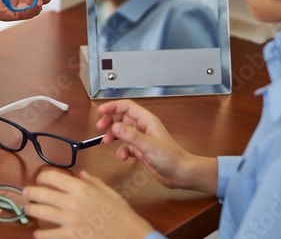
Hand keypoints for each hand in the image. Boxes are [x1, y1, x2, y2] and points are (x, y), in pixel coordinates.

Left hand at [21, 169, 153, 238]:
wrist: (131, 237)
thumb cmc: (122, 216)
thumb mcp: (109, 193)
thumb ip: (93, 182)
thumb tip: (81, 174)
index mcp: (82, 189)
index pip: (54, 177)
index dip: (43, 177)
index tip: (40, 178)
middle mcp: (73, 202)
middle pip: (43, 194)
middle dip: (31, 193)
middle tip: (25, 193)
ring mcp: (71, 220)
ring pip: (42, 212)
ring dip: (32, 210)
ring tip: (28, 209)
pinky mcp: (72, 236)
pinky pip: (50, 234)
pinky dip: (41, 234)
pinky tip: (38, 233)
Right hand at [96, 100, 217, 194]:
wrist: (181, 173)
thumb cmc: (172, 158)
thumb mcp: (148, 145)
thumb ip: (130, 136)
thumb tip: (115, 126)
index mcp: (147, 121)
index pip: (127, 107)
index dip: (113, 106)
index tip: (101, 110)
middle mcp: (143, 127)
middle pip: (121, 117)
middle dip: (110, 121)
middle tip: (100, 126)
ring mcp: (141, 139)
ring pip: (121, 132)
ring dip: (112, 136)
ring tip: (106, 142)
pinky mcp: (140, 150)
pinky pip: (125, 146)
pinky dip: (121, 151)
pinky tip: (123, 157)